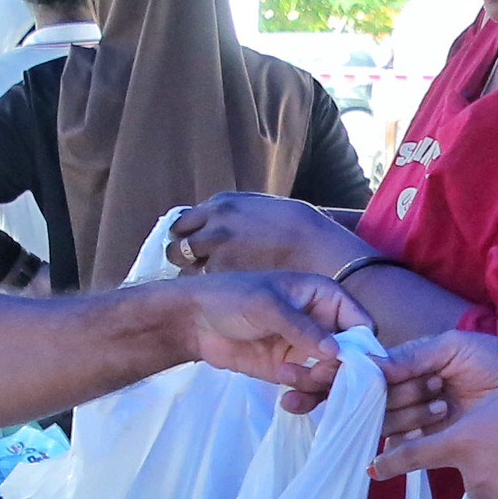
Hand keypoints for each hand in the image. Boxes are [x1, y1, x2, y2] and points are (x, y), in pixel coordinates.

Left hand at [152, 270, 366, 400]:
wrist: (193, 322)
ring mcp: (307, 350)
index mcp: (325, 297)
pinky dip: (304, 398)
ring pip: (332, 377)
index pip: (361, 323)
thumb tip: (337, 352)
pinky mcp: (290, 371)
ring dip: (317, 386)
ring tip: (288, 381)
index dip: (363, 347)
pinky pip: (310, 389)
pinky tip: (288, 401)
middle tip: (314, 377)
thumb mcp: (268, 306)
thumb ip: (303, 328)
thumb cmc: (231, 299)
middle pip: (351, 356)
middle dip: (336, 372)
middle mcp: (322, 324)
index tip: (355, 368)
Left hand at [164, 191, 367, 279]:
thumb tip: (226, 225)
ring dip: (193, 274)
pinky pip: (205, 284)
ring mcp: (216, 249)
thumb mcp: (263, 208)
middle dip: (183, 256)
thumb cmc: (302, 231)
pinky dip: (211, 289)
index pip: (185, 222)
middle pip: (177, 244)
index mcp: (223, 205)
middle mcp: (213, 223)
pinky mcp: (224, 273)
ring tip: (210, 284)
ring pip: (186, 266)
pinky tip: (225, 294)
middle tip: (196, 269)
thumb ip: (238, 216)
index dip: (188, 237)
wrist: (320, 250)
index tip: (193, 248)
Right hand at [375, 328, 497, 446]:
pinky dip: (407, 444)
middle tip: (435, 391)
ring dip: (411, 416)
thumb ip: (414, 355)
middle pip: (382, 400)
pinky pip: (407, 447)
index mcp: (418, 362)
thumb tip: (370, 364)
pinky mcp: (438, 442)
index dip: (382, 377)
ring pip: (391, 422)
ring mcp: (425, 417)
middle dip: (404, 396)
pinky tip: (423, 434)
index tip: (396, 377)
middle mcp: (416, 390)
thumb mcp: (456, 348)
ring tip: (443, 407)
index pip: (381, 372)